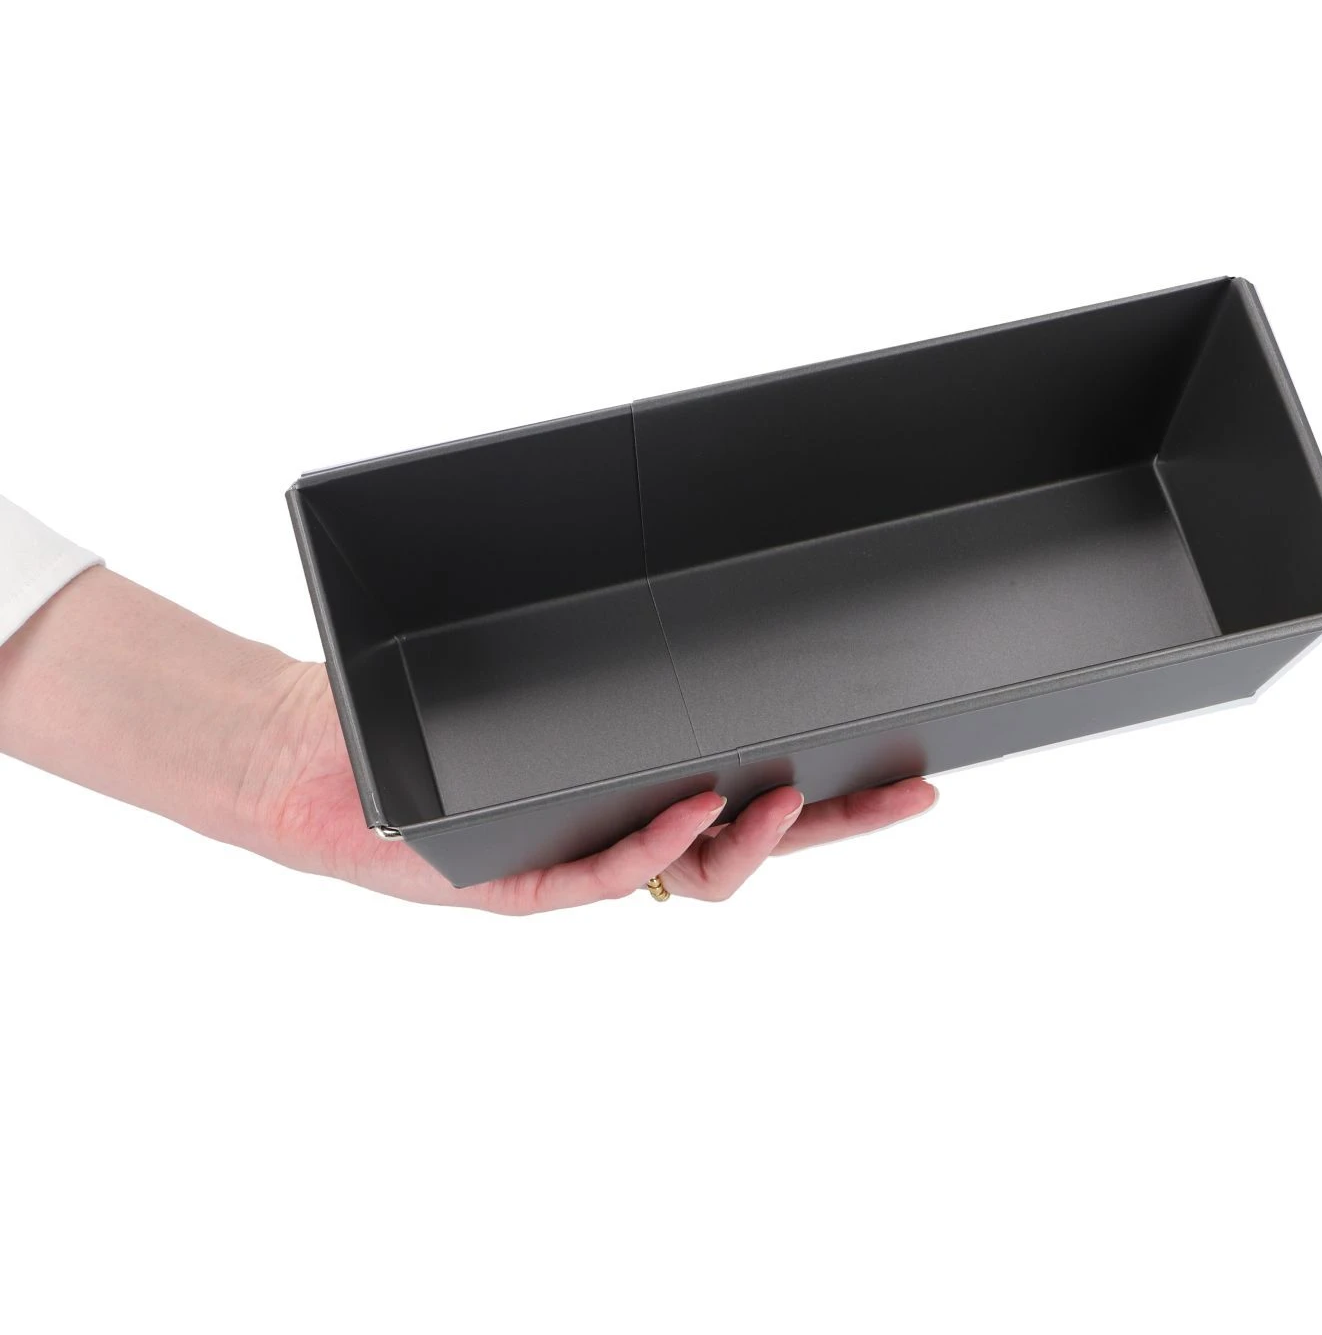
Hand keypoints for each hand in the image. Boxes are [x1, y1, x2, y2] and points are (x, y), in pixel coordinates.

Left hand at [248, 661, 937, 914]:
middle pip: (760, 840)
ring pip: (699, 875)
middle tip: (915, 794)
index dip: (839, 788)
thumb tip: (679, 541)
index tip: (911, 762)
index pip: (760, 789)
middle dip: (842, 824)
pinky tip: (696, 800)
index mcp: (642, 782)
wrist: (304, 746)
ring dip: (756, 839)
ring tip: (791, 796)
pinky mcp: (526, 882)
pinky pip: (612, 873)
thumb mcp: (530, 646)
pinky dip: (661, 839)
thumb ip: (596, 627)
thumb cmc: (421, 694)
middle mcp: (627, 826)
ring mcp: (583, 857)